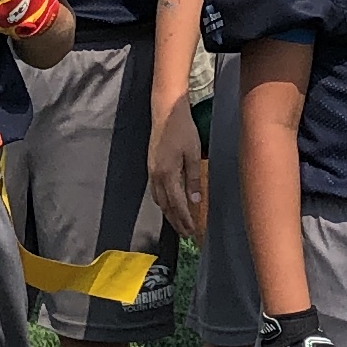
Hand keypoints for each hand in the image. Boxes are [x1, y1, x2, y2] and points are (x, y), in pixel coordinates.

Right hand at [146, 101, 207, 240]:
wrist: (165, 111)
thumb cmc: (182, 130)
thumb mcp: (193, 153)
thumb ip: (193, 178)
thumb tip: (195, 201)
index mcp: (167, 174)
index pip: (177, 204)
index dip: (185, 219)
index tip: (192, 232)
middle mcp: (156, 176)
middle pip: (166, 206)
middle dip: (176, 221)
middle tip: (186, 234)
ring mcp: (152, 171)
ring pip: (159, 200)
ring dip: (169, 213)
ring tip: (179, 223)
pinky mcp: (151, 166)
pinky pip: (156, 191)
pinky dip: (164, 202)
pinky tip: (170, 203)